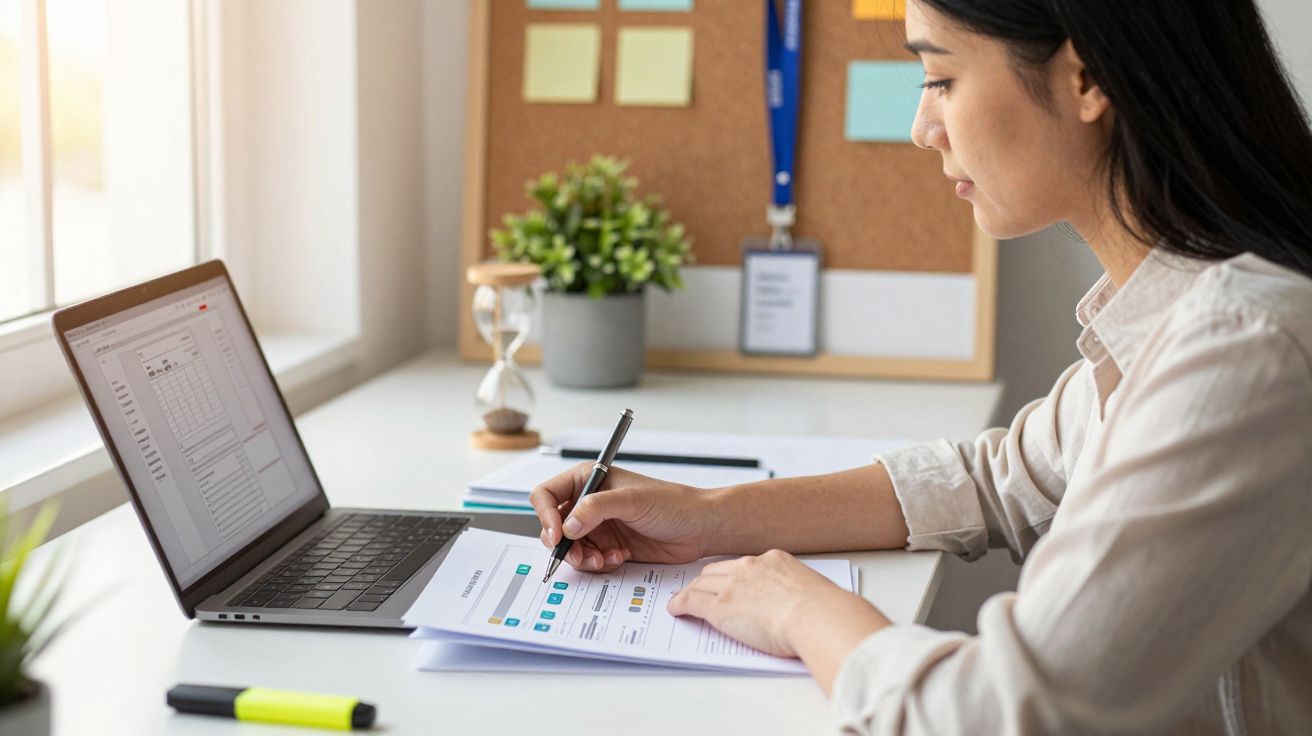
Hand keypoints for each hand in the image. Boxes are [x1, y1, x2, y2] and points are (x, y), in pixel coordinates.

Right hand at [530, 463, 711, 572]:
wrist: (698, 528)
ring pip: (570, 548)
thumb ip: (595, 509)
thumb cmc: (672, 503)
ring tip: (603, 559)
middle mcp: (589, 503)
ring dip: (582, 558)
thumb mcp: (631, 500)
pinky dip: (599, 564)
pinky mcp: (609, 546)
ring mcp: (598, 526)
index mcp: (589, 480)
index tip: (558, 534)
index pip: (547, 494)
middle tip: (581, 556)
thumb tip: (567, 526)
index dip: (545, 515)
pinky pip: (589, 560)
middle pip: (554, 526)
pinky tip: (620, 558)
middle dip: (564, 545)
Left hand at [666, 550, 888, 682]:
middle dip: (706, 579)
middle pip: (717, 570)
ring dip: (691, 591)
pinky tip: (675, 609)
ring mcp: (732, 586)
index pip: (743, 565)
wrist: (815, 616)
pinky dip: (680, 604)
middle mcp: (749, 568)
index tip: (728, 581)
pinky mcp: (720, 608)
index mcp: (774, 560)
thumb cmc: (823, 610)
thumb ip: (795, 592)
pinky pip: (691, 602)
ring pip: (702, 584)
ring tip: (684, 599)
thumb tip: (798, 605)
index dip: (731, 574)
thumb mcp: (810, 590)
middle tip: (700, 588)